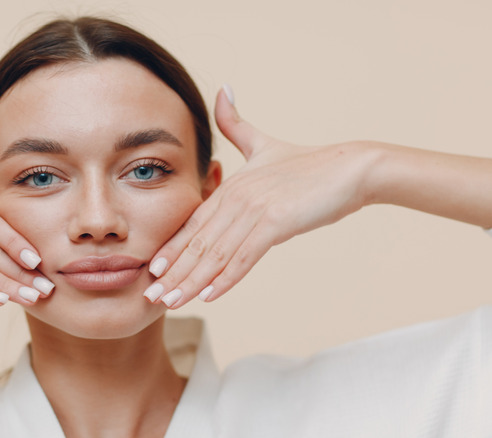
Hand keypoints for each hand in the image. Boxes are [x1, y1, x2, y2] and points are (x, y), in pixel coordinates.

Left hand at [146, 88, 378, 307]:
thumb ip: (238, 125)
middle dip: (173, 273)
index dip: (171, 249)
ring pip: (215, 253)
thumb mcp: (266, 145)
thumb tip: (224, 88)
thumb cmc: (311, 163)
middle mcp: (236, 198)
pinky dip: (226, 277)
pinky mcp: (276, 221)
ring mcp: (254, 209)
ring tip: (172, 303)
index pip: (193, 225)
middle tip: (151, 297)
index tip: (152, 273)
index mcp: (231, 187)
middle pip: (197, 242)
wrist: (353, 166)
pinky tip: (210, 296)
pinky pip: (245, 256)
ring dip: (192, 281)